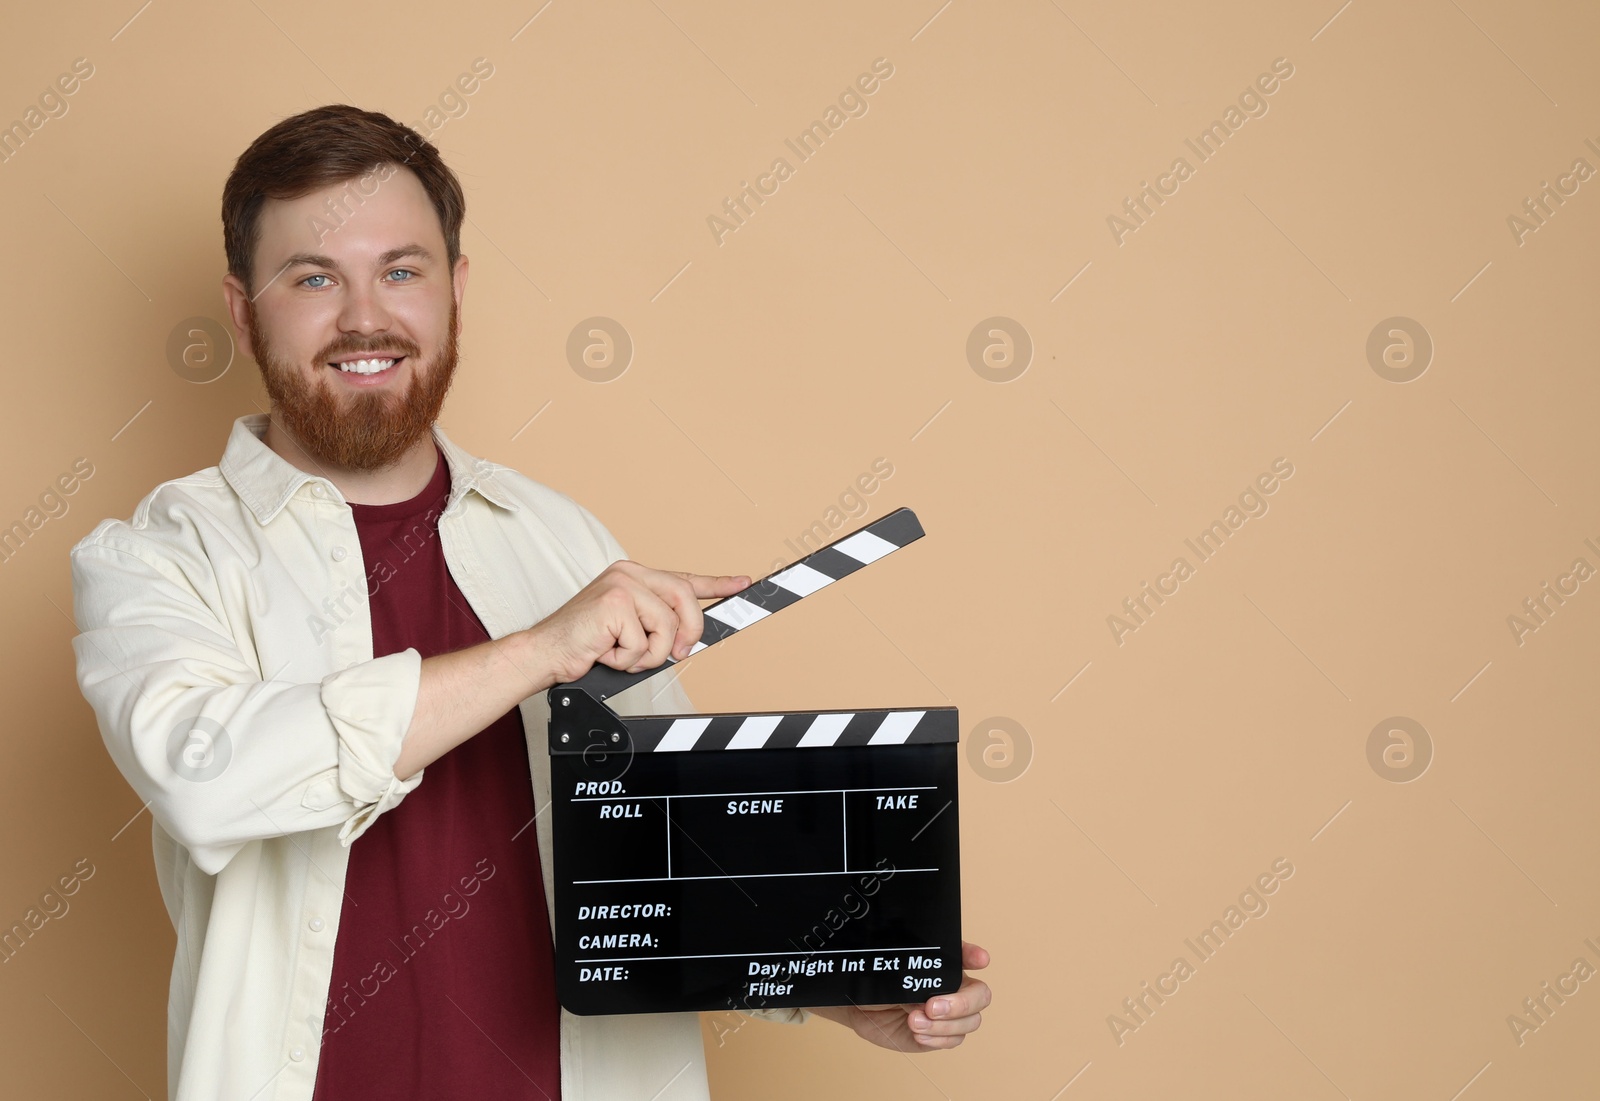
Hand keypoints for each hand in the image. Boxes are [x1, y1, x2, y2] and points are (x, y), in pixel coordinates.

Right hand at [530, 561, 749, 685]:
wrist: (545, 653)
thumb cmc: (585, 645)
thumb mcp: (631, 633)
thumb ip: (659, 628)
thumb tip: (689, 638)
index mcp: (634, 576)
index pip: (683, 578)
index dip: (717, 583)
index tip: (742, 583)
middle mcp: (629, 573)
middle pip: (685, 599)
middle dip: (688, 632)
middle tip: (676, 653)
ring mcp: (621, 585)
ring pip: (667, 627)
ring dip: (649, 655)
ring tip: (622, 654)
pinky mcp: (614, 603)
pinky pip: (644, 643)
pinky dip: (628, 660)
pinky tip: (605, 653)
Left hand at [815, 941, 990, 1051]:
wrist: (859, 1005)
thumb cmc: (876, 982)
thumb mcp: (891, 974)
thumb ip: (913, 981)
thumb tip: (929, 999)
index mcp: (944, 964)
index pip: (968, 955)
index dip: (975, 956)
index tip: (979, 959)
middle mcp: (953, 987)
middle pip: (980, 995)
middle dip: (960, 1003)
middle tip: (931, 1007)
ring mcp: (949, 1013)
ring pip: (970, 1022)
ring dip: (944, 1025)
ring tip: (914, 1021)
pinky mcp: (939, 1035)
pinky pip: (953, 1040)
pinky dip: (937, 1038)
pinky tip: (918, 1033)